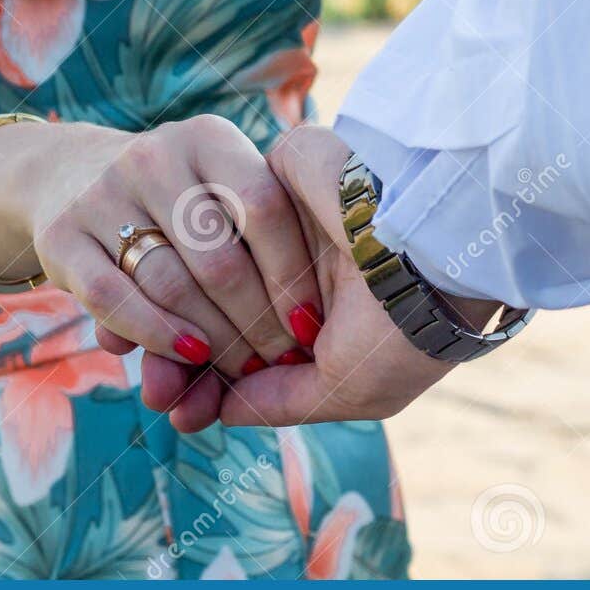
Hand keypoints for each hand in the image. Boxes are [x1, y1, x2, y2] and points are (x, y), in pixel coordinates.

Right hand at [28, 115, 322, 379]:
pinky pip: (113, 300)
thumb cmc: (179, 197)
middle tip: (280, 358)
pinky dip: (156, 336)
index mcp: (208, 138)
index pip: (264, 206)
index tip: (311, 323)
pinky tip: (190, 356)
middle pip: (219, 257)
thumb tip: (306, 324)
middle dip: (257, 321)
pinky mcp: (60, 235)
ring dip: (214, 339)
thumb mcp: (220, 187)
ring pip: (170, 284)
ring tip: (244, 369)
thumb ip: (260, 232)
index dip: (292, 273)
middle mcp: (154, 156)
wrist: (70, 174)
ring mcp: (101, 193)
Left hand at [141, 125, 489, 429]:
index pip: (241, 354)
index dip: (204, 385)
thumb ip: (281, 399)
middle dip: (183, 355)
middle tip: (156, 389)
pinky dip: (198, 253)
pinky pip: (213, 216)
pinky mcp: (269, 178)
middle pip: (213, 315)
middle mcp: (289, 276)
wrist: (433, 243)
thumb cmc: (404, 328)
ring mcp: (277, 227)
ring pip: (204, 267)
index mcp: (312, 323)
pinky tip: (177, 285)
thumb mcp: (349, 388)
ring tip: (169, 347)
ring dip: (181, 308)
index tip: (176, 410)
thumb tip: (214, 412)